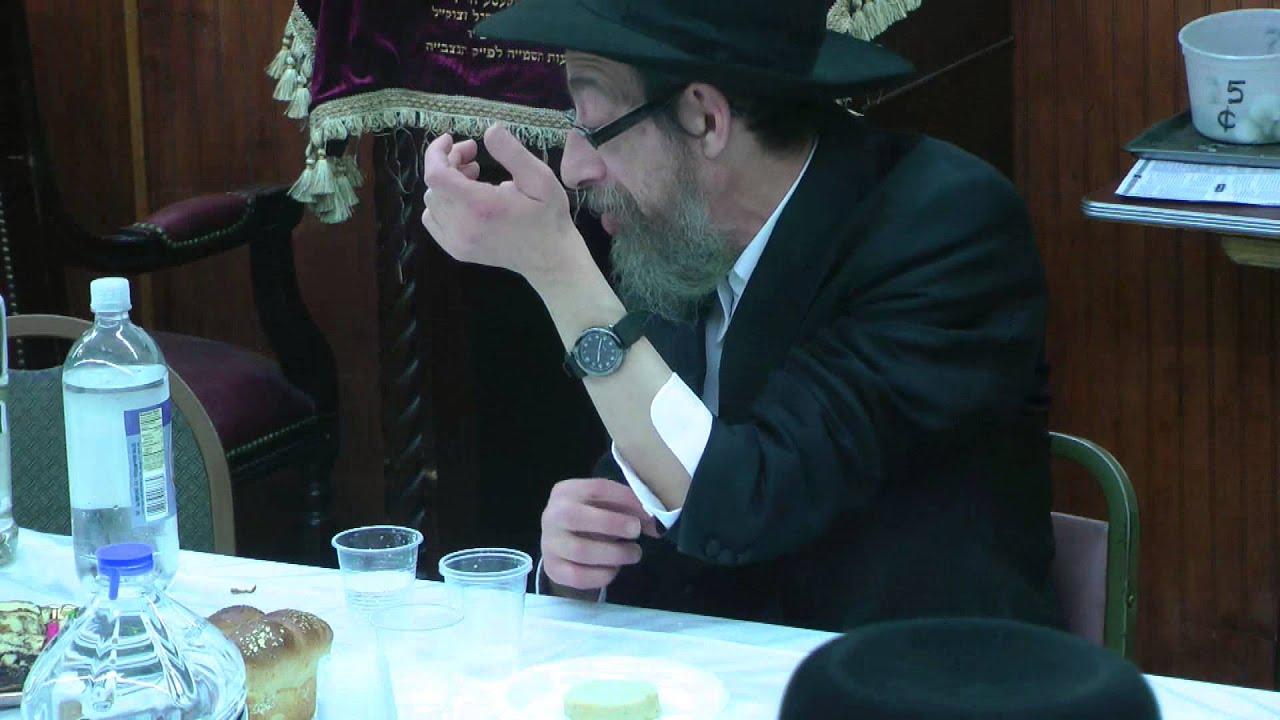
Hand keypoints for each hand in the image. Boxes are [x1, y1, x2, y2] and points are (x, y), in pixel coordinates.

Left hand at [420, 124, 585, 287]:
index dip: (437, 152)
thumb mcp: (539, 177)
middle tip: (474, 156)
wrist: (550, 258)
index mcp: (480, 206)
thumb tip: (489, 131)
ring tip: (473, 178)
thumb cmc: (548, 216)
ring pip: (431, 201)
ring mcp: (456, 242)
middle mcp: (462, 226)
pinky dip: (441, 203)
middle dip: (449, 163)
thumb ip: (512, 152)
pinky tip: (464, 199)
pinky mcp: (456, 251)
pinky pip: (432, 220)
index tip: (452, 139)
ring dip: (447, 183)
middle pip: (434, 184)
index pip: (436, 175)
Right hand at [541, 478, 660, 591]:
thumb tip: (656, 523)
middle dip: (612, 524)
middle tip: (636, 532)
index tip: (646, 512)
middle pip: (576, 517)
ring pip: (580, 551)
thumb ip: (629, 508)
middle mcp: (551, 515)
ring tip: (633, 553)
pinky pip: (578, 576)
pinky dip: (603, 575)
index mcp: (566, 491)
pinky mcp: (553, 569)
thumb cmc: (592, 519)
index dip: (625, 499)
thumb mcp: (607, 506)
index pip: (596, 488)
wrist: (563, 545)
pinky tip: (615, 569)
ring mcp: (549, 544)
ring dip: (615, 554)